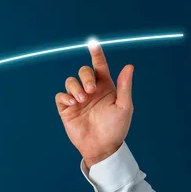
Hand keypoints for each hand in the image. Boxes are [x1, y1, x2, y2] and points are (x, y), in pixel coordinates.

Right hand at [55, 41, 134, 168]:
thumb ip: (124, 86)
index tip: (93, 44)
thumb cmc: (116, 128)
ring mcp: (78, 99)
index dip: (96, 55)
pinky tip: (73, 104)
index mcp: (105, 87)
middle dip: (85, 76)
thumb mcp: (124, 106)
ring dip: (75, 87)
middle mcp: (90, 90)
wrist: (102, 147)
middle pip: (83, 71)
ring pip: (70, 81)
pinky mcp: (66, 109)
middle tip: (90, 90)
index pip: (99, 66)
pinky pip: (61, 96)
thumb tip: (129, 66)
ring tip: (81, 100)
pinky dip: (65, 97)